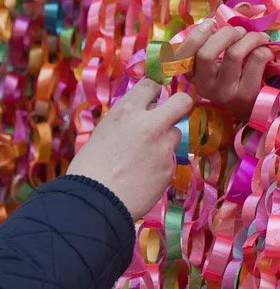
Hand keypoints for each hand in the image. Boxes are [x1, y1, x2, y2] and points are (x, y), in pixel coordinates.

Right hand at [68, 80, 192, 219]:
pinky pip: (169, 160)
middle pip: (182, 101)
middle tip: (174, 112)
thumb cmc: (89, 168)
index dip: (154, 91)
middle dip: (180, 104)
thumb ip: (127, 120)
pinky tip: (142, 177)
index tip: (154, 97)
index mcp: (127, 111)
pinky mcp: (169, 168)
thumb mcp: (104, 131)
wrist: (92, 203)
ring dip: (165, 141)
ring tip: (143, 158)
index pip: (151, 85)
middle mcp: (150, 124)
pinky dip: (160, 166)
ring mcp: (163, 147)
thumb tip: (141, 116)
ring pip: (175, 134)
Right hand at [174, 20, 273, 120]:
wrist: (254, 106)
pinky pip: (256, 60)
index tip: (211, 23)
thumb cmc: (237, 72)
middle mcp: (204, 85)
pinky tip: (267, 52)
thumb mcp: (225, 52)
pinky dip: (265, 49)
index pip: (181, 54)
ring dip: (251, 38)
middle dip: (227, 33)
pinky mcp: (245, 95)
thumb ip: (228, 26)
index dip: (196, 34)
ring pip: (235, 53)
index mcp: (193, 73)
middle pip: (207, 52)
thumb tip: (244, 7)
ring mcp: (224, 92)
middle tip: (240, 31)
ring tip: (259, 37)